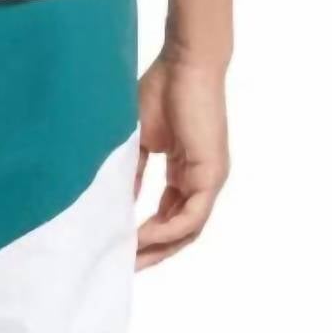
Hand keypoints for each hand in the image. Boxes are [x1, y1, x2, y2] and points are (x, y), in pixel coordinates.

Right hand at [135, 51, 230, 269]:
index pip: (169, 217)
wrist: (185, 63)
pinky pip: (190, 218)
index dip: (145, 237)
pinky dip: (166, 232)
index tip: (120, 251)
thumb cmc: (162, 90)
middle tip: (124, 268)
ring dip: (158, 249)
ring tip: (130, 260)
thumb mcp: (139, 142)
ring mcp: (209, 180)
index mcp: (186, 173)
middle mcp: (201, 181)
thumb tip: (120, 203)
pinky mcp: (211, 175)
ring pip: (187, 231)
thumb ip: (133, 174)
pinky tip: (141, 238)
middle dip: (152, 253)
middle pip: (180, 232)